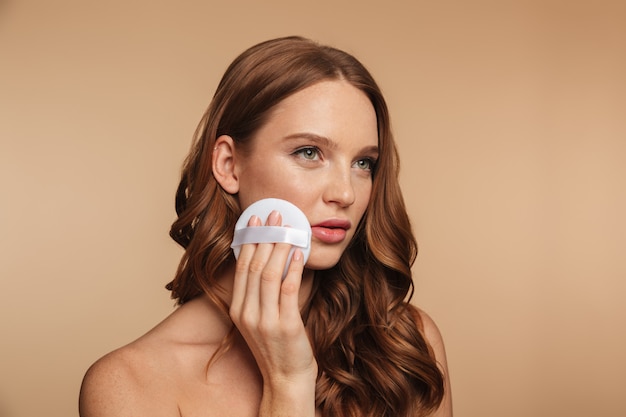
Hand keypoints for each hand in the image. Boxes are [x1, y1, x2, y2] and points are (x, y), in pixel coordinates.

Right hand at [229, 210, 317, 392]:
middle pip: (254, 266)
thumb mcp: (260, 318)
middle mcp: (247, 314)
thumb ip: (262, 293)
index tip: (254, 220)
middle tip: (274, 214)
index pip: (241, 268)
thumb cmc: (277, 346)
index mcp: (238, 310)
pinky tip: (298, 253)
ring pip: (269, 275)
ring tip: (287, 227)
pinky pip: (288, 290)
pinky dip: (292, 269)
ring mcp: (265, 321)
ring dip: (279, 247)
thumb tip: (274, 259)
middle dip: (264, 236)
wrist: (285, 379)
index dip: (248, 241)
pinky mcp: (286, 326)